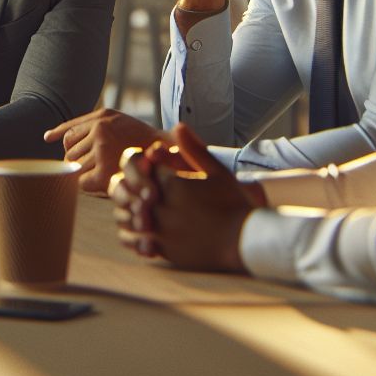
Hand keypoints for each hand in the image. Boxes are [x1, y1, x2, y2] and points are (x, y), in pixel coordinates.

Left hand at [43, 108, 164, 194]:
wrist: (169, 156)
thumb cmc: (141, 142)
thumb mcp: (116, 122)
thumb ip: (89, 125)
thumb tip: (48, 136)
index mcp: (103, 118)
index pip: (69, 132)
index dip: (59, 137)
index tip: (48, 139)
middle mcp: (101, 130)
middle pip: (69, 151)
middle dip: (76, 161)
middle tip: (94, 167)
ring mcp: (103, 149)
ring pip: (75, 167)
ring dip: (84, 174)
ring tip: (103, 175)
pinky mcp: (106, 171)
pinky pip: (82, 182)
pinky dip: (88, 186)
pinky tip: (100, 184)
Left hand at [111, 123, 259, 272]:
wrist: (246, 240)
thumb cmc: (234, 203)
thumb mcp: (217, 171)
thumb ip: (194, 149)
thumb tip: (178, 125)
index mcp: (173, 185)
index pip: (145, 168)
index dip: (148, 167)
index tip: (157, 169)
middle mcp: (163, 207)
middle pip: (133, 191)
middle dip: (137, 188)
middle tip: (147, 189)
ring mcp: (162, 231)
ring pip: (130, 217)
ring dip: (132, 211)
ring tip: (144, 209)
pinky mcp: (165, 250)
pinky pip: (138, 242)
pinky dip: (136, 235)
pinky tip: (146, 230)